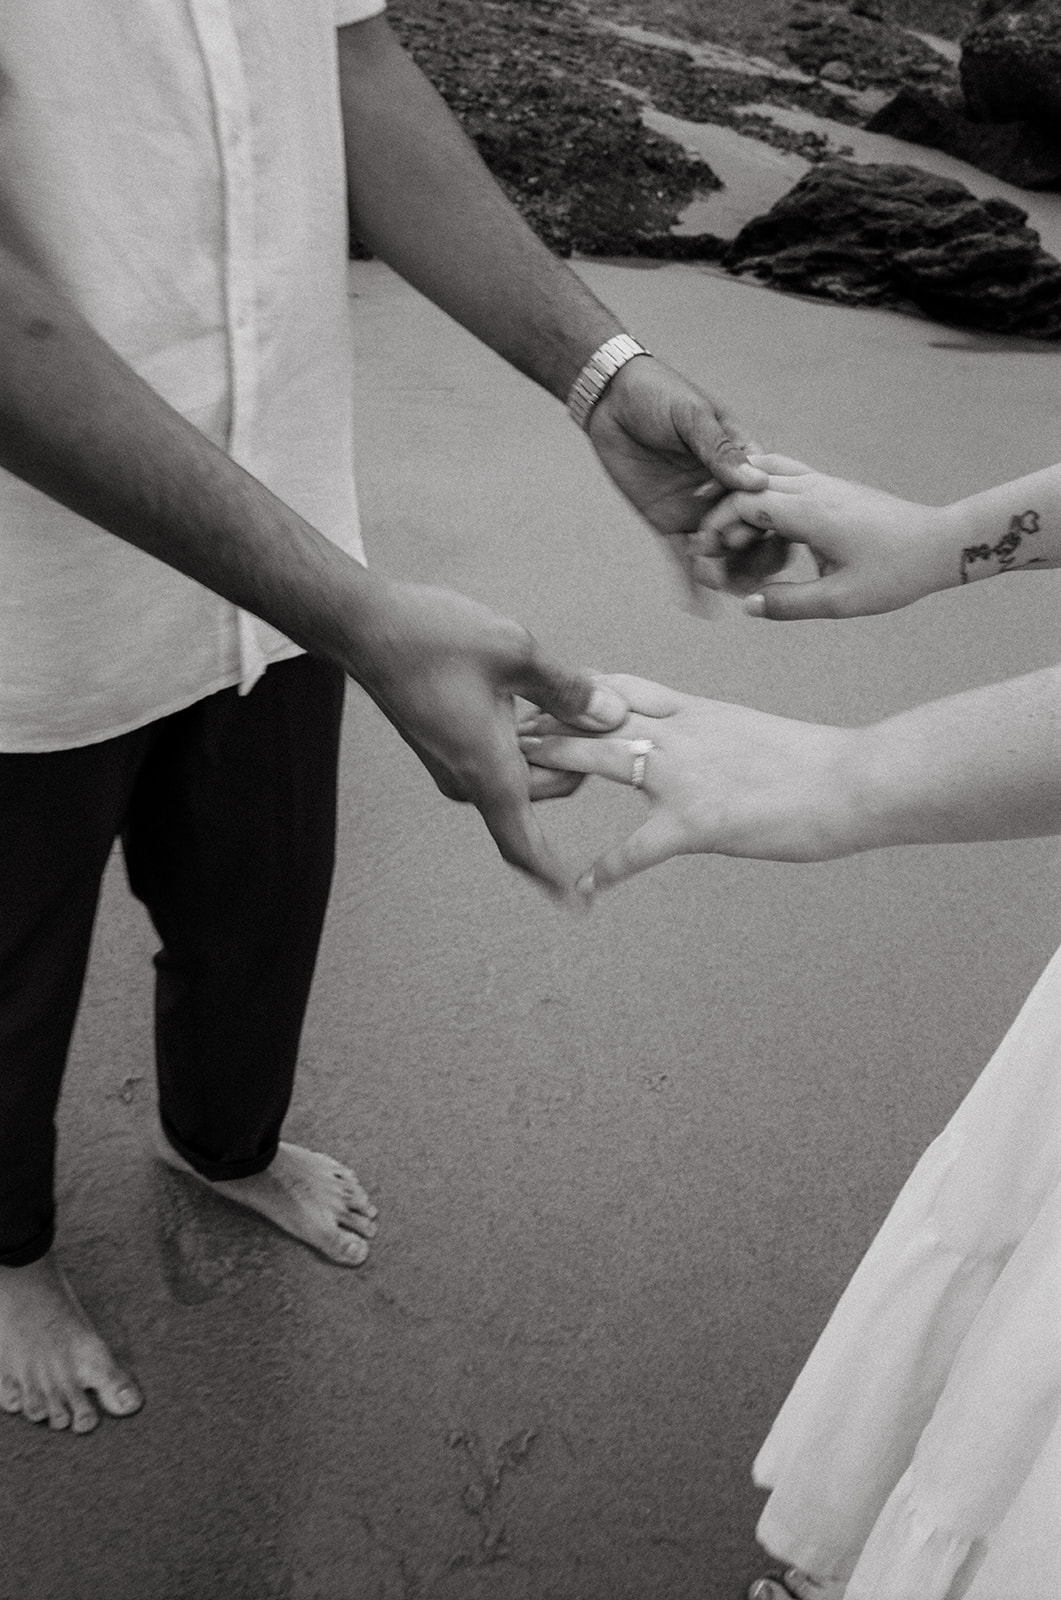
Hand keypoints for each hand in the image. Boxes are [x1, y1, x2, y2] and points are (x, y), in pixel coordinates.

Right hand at [350, 581, 626, 894]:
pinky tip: (540, 697)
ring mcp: (456, 764)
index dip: (552, 879)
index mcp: (486, 770)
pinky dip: (529, 737)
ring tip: (569, 694)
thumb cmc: (430, 637)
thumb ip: (569, 690)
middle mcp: (468, 778)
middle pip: (545, 793)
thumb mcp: (516, 652)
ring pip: (527, 772)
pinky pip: (503, 756)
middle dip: (577, 761)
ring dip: (553, 745)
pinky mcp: (450, 745)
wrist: (365, 627)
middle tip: (601, 708)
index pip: (523, 845)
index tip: (577, 905)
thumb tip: (613, 716)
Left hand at [519, 672, 856, 891]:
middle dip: (543, 722)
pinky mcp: (702, 821)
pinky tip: (582, 890)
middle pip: (596, 716)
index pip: (617, 688)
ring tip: (511, 784)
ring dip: (554, 769)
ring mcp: (689, 774)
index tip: (532, 694)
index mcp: (695, 712)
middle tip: (496, 730)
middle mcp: (683, 732)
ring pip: (604, 760)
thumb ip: (709, 733)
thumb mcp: (750, 733)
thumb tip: (683, 740)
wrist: (860, 779)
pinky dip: (608, 870)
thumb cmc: (814, 764)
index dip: (569, 691)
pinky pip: (641, 849)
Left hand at [587, 356, 773, 582]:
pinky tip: (700, 608)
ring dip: (728, 571)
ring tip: (730, 589)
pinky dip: (691, 583)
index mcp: (741, 461)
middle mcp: (726, 492)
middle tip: (745, 565)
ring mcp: (699, 511)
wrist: (613, 401)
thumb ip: (719, 448)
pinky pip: (682, 558)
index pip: (766, 496)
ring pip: (722, 551)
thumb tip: (751, 483)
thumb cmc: (658, 394)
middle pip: (752, 530)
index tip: (756, 531)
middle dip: (752, 551)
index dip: (766, 518)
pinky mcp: (669, 524)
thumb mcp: (691, 415)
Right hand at [693, 455, 951, 618]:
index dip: (717, 526)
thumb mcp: (839, 600)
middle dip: (722, 512)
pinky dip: (765, 494)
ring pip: (767, 472)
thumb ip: (788, 603)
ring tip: (729, 529)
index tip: (707, 554)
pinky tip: (761, 523)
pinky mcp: (834, 489)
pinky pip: (787, 479)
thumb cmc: (894, 573)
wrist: (940, 543)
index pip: (743, 502)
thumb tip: (747, 606)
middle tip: (711, 545)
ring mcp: (825, 484)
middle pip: (748, 483)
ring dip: (743, 496)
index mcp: (809, 511)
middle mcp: (813, 488)